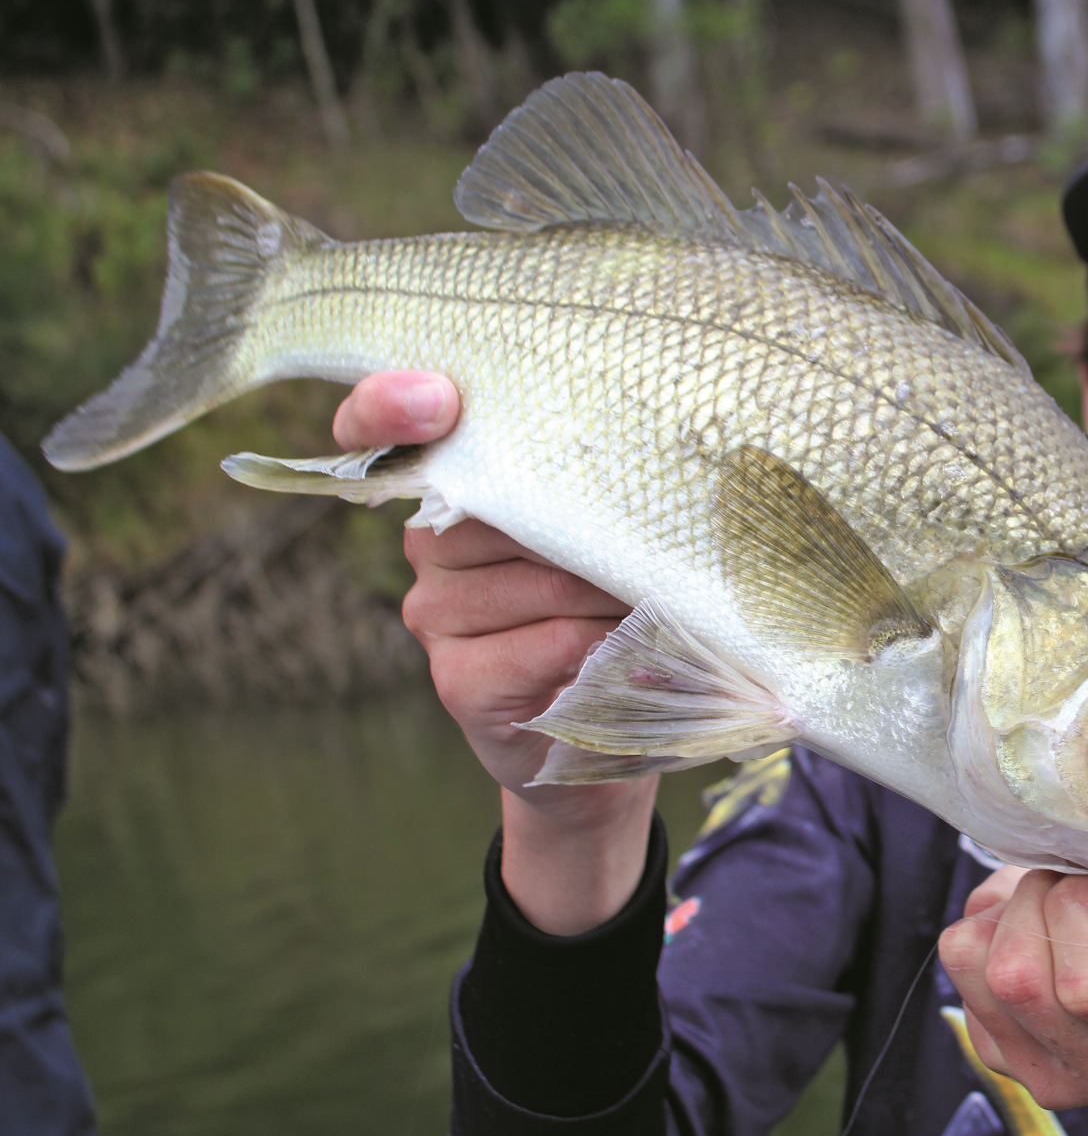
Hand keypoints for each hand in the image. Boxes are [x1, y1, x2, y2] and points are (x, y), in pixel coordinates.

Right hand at [336, 372, 651, 933]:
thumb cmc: (613, 613)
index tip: (434, 399)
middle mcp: (429, 546)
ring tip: (657, 605)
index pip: (383, 427)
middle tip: (651, 547)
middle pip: (503, 507)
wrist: (604, 736)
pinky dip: (608, 646)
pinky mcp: (459, 681)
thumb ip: (593, 492)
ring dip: (614, 593)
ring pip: (538, 578)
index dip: (389, 405)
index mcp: (454, 488)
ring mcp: (435, 615)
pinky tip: (634, 652)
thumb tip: (639, 462)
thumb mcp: (608, 537)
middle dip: (591, 527)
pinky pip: (549, 642)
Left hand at [938, 867, 1087, 1135]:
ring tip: (1054, 901)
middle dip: (1037, 898)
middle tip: (1074, 876)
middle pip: (1019, 979)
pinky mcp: (1010, 1067)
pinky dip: (989, 933)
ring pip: (981, 973)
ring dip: (1007, 913)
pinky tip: (1039, 933)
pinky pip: (964, 975)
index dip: (1079, 908)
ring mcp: (1059, 1084)